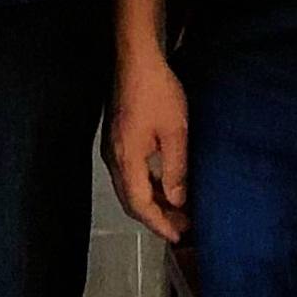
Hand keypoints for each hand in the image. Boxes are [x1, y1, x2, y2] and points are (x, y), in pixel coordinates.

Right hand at [106, 41, 190, 243]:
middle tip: (183, 227)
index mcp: (127, 159)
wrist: (136, 59)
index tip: (178, 237)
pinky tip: (166, 185)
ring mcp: (113, 149)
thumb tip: (178, 201)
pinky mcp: (117, 139)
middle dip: (156, 218)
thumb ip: (176, 170)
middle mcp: (114, 158)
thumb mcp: (175, 132)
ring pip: (130, 188)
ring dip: (153, 202)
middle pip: (131, 201)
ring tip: (179, 210)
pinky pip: (130, 174)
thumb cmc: (158, 92)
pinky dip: (148, 186)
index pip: (140, 205)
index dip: (159, 224)